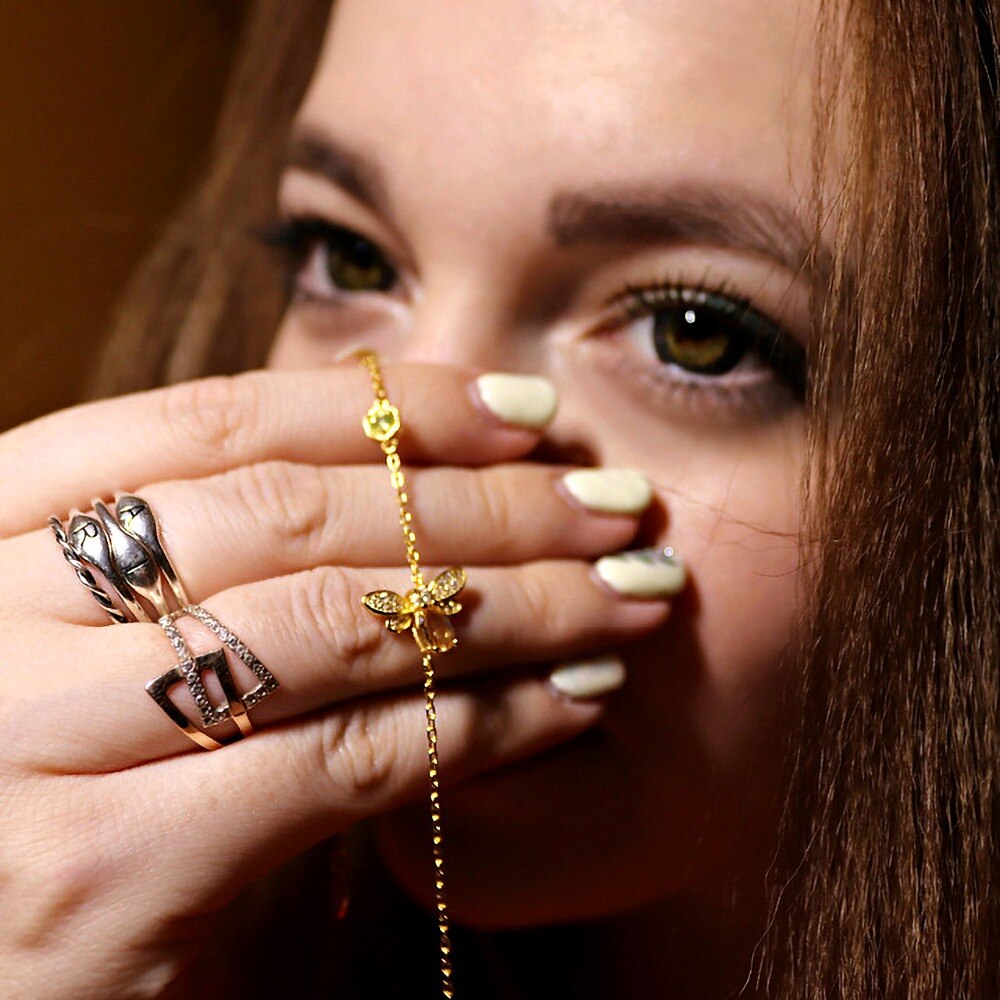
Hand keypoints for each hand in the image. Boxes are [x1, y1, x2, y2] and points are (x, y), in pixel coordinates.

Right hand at [0, 363, 666, 998]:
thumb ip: (220, 559)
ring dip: (513, 603)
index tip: (522, 408)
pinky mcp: (105, 868)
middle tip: (609, 498)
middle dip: (485, 502)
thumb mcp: (112, 637)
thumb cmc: (63, 780)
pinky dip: (482, 722)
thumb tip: (420, 475)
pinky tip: (571, 697)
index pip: (217, 420)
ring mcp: (31, 739)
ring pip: (335, 625)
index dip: (388, 407)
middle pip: (293, 514)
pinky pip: (347, 758)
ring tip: (621, 592)